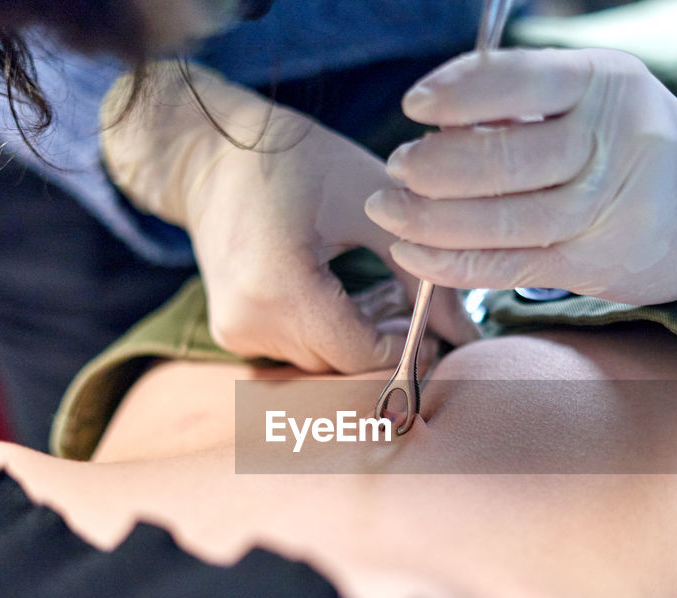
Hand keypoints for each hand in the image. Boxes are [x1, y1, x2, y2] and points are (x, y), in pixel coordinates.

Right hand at [101, 63, 476, 372]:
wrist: (210, 155)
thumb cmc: (293, 163)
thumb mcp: (369, 203)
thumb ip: (420, 271)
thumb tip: (466, 331)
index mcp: (276, 286)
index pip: (357, 353)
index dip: (404, 351)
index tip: (436, 331)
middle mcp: (247, 320)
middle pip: (341, 363)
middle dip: (387, 346)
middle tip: (420, 313)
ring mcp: (234, 331)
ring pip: (322, 362)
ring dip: (360, 341)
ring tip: (387, 298)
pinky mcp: (231, 332)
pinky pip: (298, 351)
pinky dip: (331, 334)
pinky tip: (350, 300)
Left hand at [366, 48, 676, 303]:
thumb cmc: (637, 142)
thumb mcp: (597, 96)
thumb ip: (527, 106)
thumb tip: (436, 125)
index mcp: (606, 83)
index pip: (521, 82)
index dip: (459, 95)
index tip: (415, 107)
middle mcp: (612, 142)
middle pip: (504, 158)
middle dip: (433, 167)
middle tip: (396, 168)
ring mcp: (608, 208)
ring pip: (500, 218)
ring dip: (428, 219)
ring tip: (388, 211)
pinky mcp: (596, 262)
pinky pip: (507, 265)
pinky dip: (452, 262)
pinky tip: (413, 253)